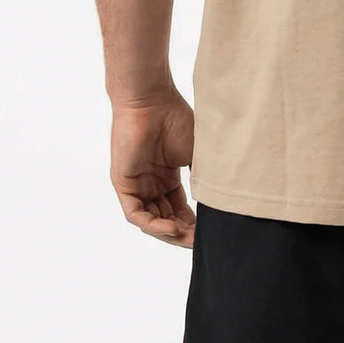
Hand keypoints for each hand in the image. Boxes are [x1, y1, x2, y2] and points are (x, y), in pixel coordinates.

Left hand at [109, 89, 196, 247]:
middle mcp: (151, 183)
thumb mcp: (196, 154)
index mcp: (167, 176)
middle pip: (166, 218)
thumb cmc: (175, 119)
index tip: (210, 233)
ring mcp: (136, 184)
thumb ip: (204, 178)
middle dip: (183, 233)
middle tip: (200, 242)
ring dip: (169, 233)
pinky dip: (153, 224)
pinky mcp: (123, 184)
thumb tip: (220, 201)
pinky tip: (170, 228)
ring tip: (188, 238)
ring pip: (151, 220)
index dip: (193, 223)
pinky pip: (136, 214)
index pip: (179, 209)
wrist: (152, 100)